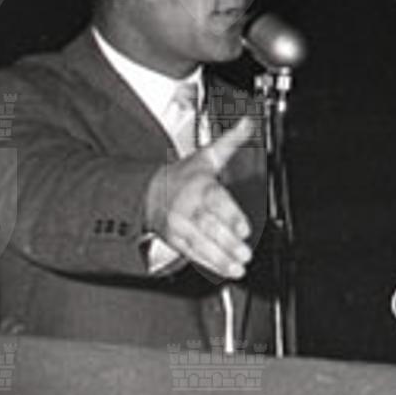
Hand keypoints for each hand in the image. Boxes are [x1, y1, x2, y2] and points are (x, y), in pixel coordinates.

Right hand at [144, 114, 254, 279]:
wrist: (147, 192)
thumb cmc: (183, 176)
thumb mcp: (206, 156)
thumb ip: (230, 142)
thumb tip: (248, 123)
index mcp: (199, 186)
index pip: (216, 201)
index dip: (230, 216)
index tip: (244, 229)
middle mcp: (189, 207)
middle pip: (209, 226)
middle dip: (228, 242)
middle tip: (245, 253)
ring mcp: (181, 226)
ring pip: (202, 243)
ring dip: (221, 258)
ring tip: (239, 267)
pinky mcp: (176, 241)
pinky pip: (193, 254)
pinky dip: (211, 264)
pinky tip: (227, 271)